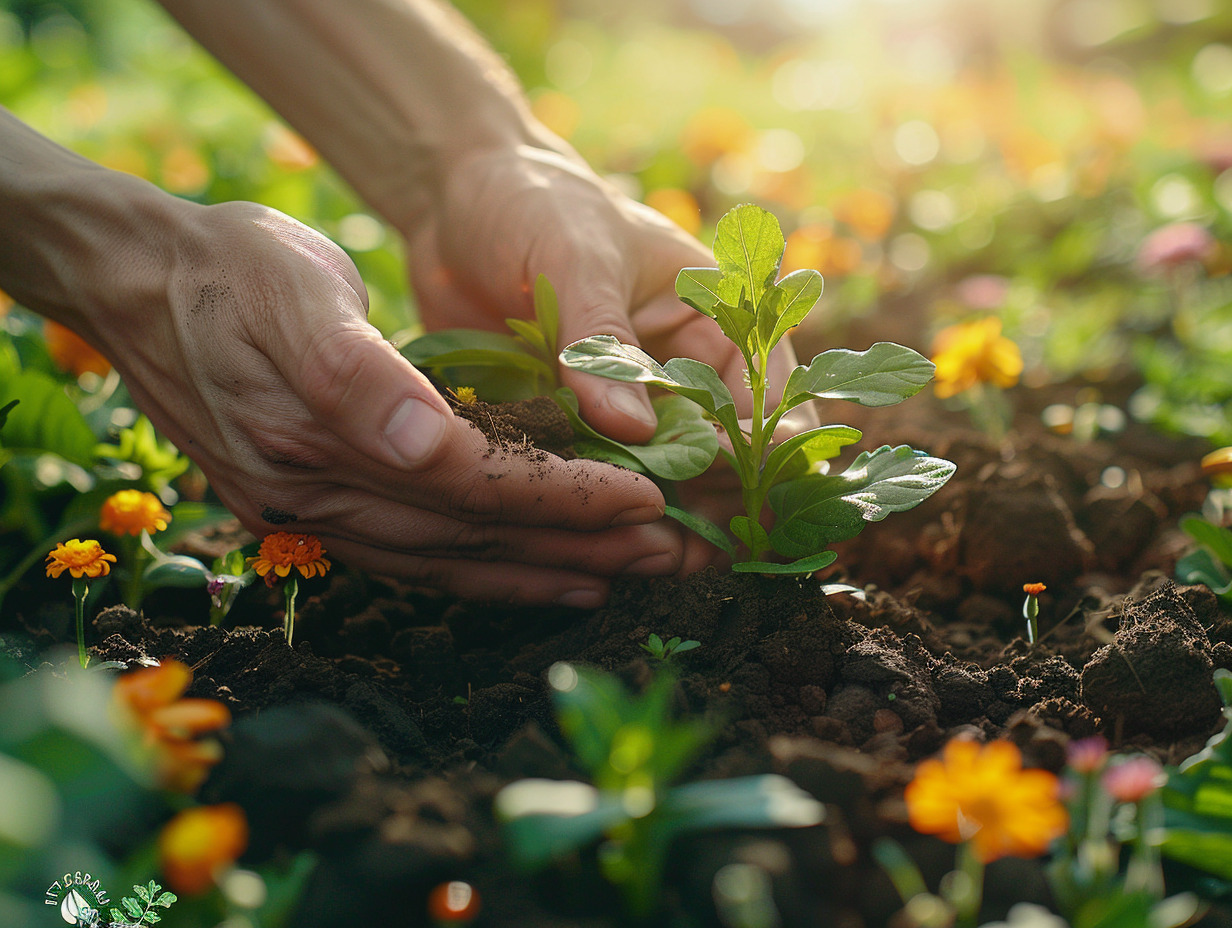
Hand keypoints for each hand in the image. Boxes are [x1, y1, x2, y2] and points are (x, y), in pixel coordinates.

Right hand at [96, 199, 681, 604]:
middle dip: (575, 546)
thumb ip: (354, 371)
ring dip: (539, 571)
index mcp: (316, 439)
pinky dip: (481, 575)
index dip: (560, 495)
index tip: (643, 496)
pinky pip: (412, 561)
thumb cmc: (231, 267)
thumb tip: (422, 446)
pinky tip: (534, 575)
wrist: (141, 285)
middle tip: (667, 553)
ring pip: (447, 564)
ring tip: (621, 574)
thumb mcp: (292, 287)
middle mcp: (311, 498)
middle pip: (470, 537)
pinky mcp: (308, 515)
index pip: (470, 483)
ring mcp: (306, 517)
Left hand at [402, 143, 815, 571]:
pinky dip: (600, 514)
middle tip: (687, 556)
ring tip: (644, 565)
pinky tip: (594, 551)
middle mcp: (684, 372)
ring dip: (660, 525)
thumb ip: (604, 343)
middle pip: (723, 461)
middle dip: (714, 510)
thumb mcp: (576, 258)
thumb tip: (636, 432)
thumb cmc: (534, 203)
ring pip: (665, 484)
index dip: (757, 460)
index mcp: (716, 319)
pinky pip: (599, 482)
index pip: (763, 402)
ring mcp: (630, 407)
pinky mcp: (575, 430)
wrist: (454, 199)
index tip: (739, 507)